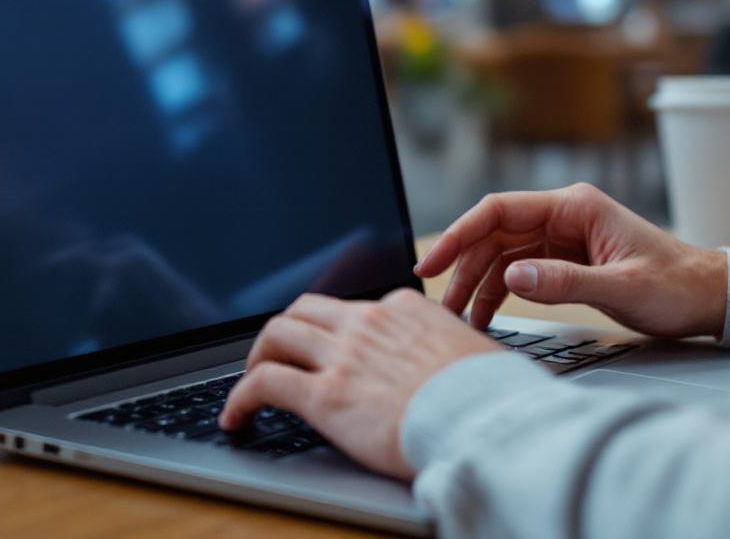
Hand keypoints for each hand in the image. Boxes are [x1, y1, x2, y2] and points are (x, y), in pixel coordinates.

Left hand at [219, 289, 499, 479]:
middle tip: (275, 356)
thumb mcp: (474, 354)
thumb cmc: (494, 398)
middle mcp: (367, 323)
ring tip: (248, 384)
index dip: (330, 329)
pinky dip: (240, 398)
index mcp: (404, 308)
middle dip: (283, 332)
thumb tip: (456, 366)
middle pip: (304, 311)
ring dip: (256, 358)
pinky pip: (264, 384)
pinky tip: (236, 418)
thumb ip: (449, 350)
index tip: (325, 348)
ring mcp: (343, 356)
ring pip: (276, 335)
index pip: (351, 308)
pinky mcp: (324, 395)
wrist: (488, 421)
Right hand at [415, 183, 728, 339]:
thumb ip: (565, 282)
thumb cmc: (677, 286)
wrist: (709, 297)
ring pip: (501, 256)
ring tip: (458, 319)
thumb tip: (510, 278)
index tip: (432, 264)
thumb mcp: (622, 288)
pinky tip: (484, 317)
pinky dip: (499, 293)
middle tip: (441, 306)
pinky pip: (519, 273)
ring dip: (476, 284)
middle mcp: (563, 216)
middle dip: (462, 268)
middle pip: (493, 235)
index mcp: (574, 207)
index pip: (499, 210)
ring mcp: (562, 238)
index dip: (459, 235)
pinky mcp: (565, 261)